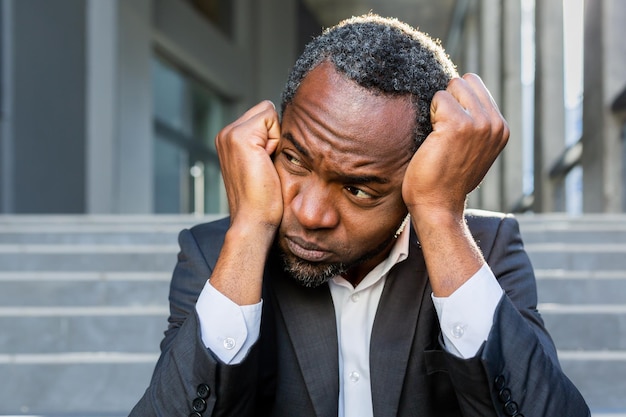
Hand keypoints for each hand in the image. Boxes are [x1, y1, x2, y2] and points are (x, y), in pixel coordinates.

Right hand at [211, 101, 281, 304]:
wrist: (253, 220)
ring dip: (274, 138)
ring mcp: (230, 133)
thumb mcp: (262, 164)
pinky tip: (266, 162)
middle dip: (274, 134)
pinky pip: (270, 118)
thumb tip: (284, 127)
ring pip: (267, 112)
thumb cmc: (263, 200)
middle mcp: (225, 133)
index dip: (272, 136)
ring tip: (265, 164)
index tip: (265, 164)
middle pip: (265, 110)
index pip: (262, 116)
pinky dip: (275, 140)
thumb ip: (264, 143)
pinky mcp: (240, 137)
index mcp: (228, 139)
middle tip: (266, 165)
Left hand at [401, 74, 508, 295]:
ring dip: (438, 107)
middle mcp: (495, 124)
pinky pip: (438, 98)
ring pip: (451, 87)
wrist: (438, 206)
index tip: (451, 130)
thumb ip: (476, 126)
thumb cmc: (446, 180)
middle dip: (448, 100)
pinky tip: (432, 139)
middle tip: (442, 132)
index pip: (476, 87)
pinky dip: (429, 114)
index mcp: (500, 129)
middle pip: (464, 82)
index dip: (457, 101)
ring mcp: (479, 123)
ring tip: (438, 136)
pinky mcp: (458, 124)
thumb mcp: (473, 151)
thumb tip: (463, 97)